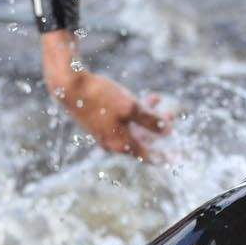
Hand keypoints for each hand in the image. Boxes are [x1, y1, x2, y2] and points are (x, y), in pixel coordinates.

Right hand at [40, 30, 172, 161]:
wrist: (68, 86)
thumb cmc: (99, 96)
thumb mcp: (130, 107)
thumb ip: (151, 121)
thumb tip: (168, 132)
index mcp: (121, 144)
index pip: (148, 156)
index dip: (164, 156)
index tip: (178, 158)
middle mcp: (112, 142)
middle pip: (141, 140)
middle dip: (157, 128)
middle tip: (171, 115)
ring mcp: (103, 132)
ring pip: (132, 127)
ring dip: (146, 115)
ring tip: (156, 98)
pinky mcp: (97, 121)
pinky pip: (121, 121)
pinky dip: (133, 112)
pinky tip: (137, 97)